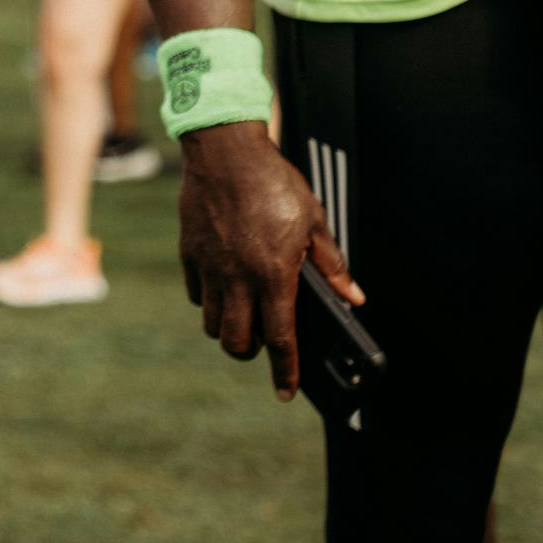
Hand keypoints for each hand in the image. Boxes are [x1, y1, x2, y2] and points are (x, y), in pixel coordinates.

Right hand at [177, 120, 363, 400]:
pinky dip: (210, 301)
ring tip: (245, 314)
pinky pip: (197, 294)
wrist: (225, 151)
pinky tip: (224, 286)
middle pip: (237, 342)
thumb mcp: (313, 221)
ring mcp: (210, 267)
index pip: (281, 338)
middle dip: (252, 353)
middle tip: (264, 343)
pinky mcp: (190, 254)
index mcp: (274, 273)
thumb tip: (352, 296)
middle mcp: (238, 277)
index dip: (285, 371)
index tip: (286, 391)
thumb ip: (331, 264)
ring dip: (229, 328)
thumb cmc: (273, 182)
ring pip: (212, 324)